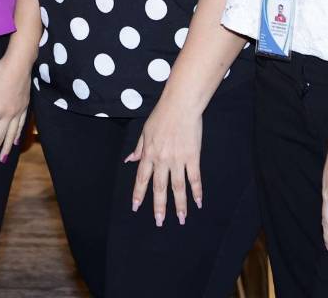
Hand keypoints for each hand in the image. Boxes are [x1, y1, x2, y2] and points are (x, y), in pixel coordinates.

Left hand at [0, 53, 30, 168]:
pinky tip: (15, 142)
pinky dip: (17, 136)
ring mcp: (18, 111)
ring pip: (11, 134)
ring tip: (1, 160)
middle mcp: (8, 114)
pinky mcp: (25, 107)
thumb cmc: (0, 73)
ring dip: (5, 148)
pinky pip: (21, 126)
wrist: (20, 64)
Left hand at [126, 99, 202, 226]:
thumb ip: (139, 148)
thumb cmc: (162, 115)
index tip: (136, 207)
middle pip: (159, 188)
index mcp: (149, 154)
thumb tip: (129, 160)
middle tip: (159, 222)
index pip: (142, 178)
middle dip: (158, 207)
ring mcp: (178, 159)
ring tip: (180, 219)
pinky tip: (198, 202)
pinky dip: (196, 191)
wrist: (181, 105)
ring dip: (179, 205)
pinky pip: (194, 177)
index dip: (138, 194)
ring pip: (177, 187)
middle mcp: (162, 160)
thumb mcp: (145, 131)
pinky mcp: (193, 156)